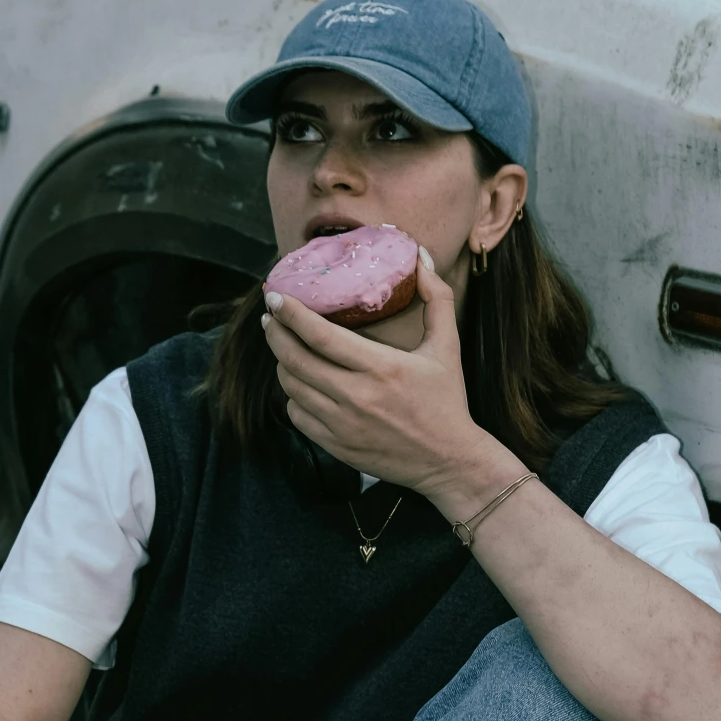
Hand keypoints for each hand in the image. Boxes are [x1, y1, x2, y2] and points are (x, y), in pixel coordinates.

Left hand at [262, 247, 495, 501]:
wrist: (449, 461)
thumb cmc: (447, 401)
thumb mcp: (448, 346)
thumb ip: (437, 298)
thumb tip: (420, 258)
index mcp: (381, 367)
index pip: (320, 335)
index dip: (290, 313)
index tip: (275, 296)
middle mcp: (356, 397)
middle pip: (295, 360)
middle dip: (275, 333)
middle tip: (270, 317)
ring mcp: (342, 425)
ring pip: (292, 387)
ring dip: (283, 363)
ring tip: (285, 347)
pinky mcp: (337, 446)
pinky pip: (298, 415)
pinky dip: (293, 396)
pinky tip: (301, 383)